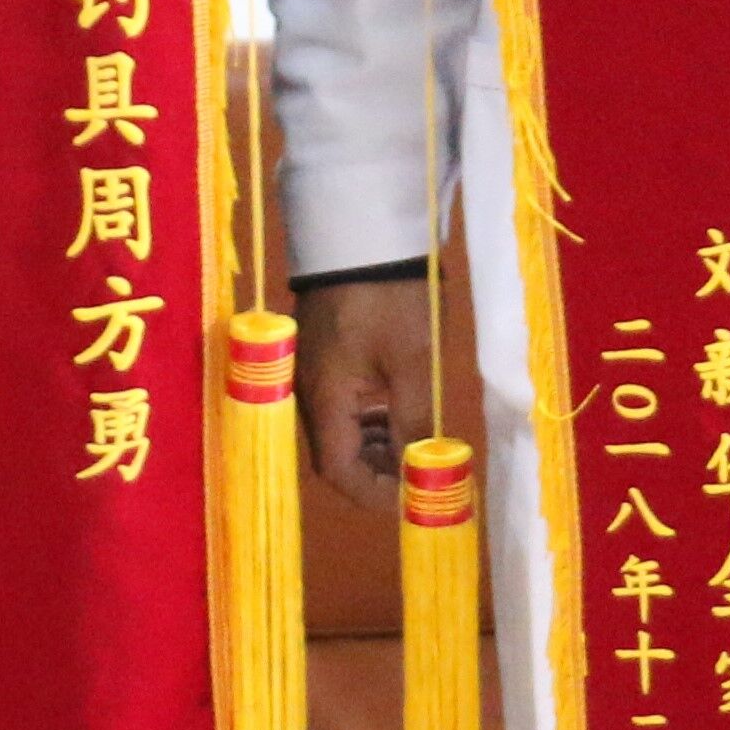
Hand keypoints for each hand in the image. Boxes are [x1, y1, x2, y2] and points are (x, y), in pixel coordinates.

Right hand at [291, 272, 435, 512]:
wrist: (364, 232)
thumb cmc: (391, 298)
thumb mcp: (412, 360)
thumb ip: (415, 419)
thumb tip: (421, 466)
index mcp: (325, 398)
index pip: (338, 471)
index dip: (374, 494)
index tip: (412, 497)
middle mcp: (308, 392)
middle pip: (336, 454)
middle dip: (377, 472)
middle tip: (419, 475)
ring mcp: (312, 372)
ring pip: (339, 430)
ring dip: (376, 446)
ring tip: (416, 446)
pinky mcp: (322, 355)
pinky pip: (340, 404)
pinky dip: (368, 420)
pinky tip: (398, 415)